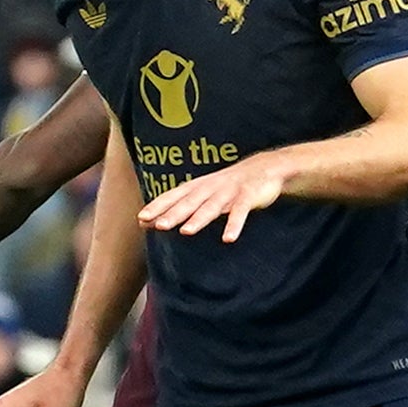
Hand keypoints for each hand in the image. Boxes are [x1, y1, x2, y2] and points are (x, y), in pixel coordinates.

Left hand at [140, 151, 296, 242]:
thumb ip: (180, 207)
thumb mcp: (204, 193)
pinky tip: (228, 238)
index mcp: (198, 186)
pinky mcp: (249, 196)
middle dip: (174, 213)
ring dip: (199, 219)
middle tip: (158, 225)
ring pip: (212, 207)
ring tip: (186, 231)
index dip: (158, 206)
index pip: (174, 196)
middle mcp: (211, 188)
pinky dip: (234, 225)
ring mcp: (230, 191)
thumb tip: (148, 222)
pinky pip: (241, 212)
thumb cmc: (229, 185)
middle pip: (190, 202)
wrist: (266, 168)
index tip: (141, 218)